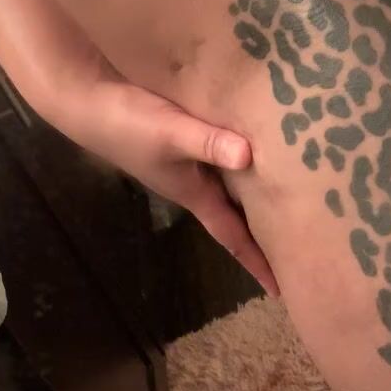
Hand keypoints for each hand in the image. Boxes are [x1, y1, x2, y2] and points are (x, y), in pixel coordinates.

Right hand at [66, 78, 278, 298]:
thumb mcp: (172, 134)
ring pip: (231, 186)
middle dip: (266, 231)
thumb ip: (209, 143)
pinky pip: (223, 156)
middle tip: (302, 245)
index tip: (283, 289)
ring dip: (258, 194)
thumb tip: (249, 157)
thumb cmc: (129, 125)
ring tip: (294, 198)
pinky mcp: (183, 138)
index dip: (257, 262)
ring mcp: (186, 162)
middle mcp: (193, 183)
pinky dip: (244, 158)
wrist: (87, 101)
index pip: (232, 235)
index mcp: (193, 193)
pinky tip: (261, 145)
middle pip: (237, 214)